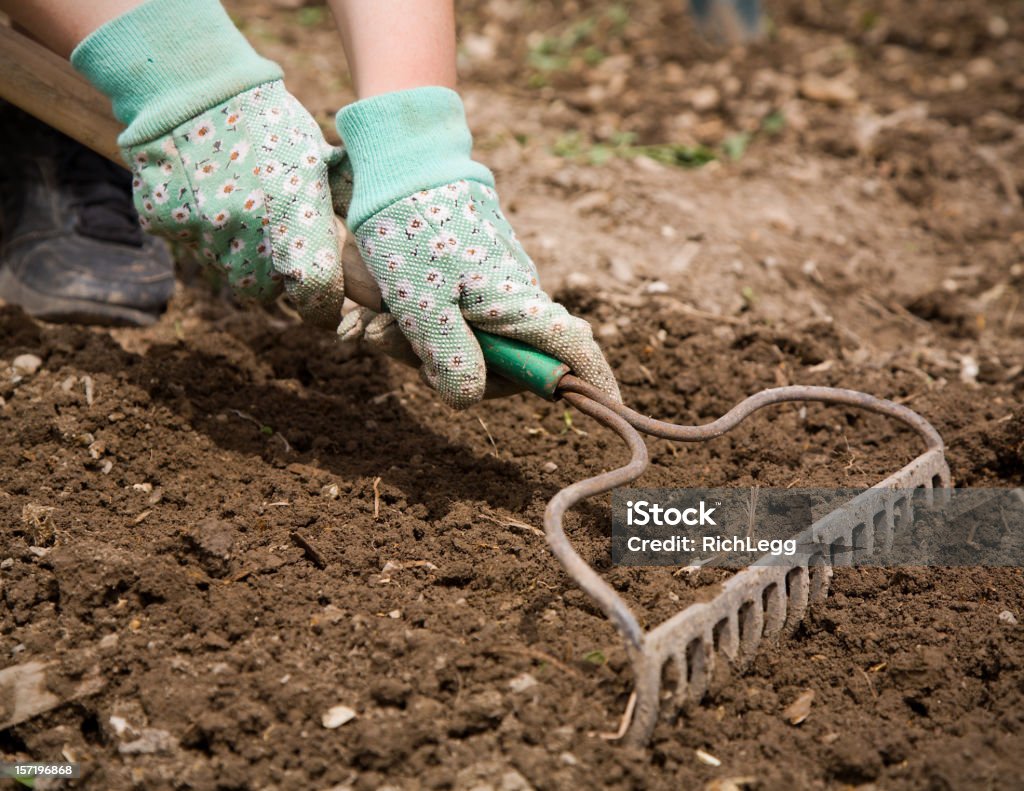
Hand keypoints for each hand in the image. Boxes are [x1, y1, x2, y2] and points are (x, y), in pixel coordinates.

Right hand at [71, 0, 349, 327]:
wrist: (194, 83)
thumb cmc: (269, 120)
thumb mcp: (319, 160)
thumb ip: (335, 207)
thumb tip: (362, 238)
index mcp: (295, 231)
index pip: (314, 299)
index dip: (321, 303)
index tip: (322, 296)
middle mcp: (246, 245)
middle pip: (265, 293)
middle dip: (276, 279)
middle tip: (280, 247)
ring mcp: (200, 239)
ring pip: (224, 274)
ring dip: (238, 258)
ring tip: (243, 215)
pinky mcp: (165, 226)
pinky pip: (189, 247)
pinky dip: (201, 234)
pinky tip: (209, 198)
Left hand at [336, 88, 618, 408]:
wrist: (401, 163)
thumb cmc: (412, 227)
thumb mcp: (420, 300)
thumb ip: (447, 354)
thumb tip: (469, 398)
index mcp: (516, 302)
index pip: (572, 349)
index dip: (594, 380)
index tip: (610, 405)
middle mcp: (514, 296)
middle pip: (504, 362)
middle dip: (452, 372)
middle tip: (397, 349)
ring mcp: (494, 286)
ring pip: (471, 343)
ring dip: (424, 348)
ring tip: (377, 326)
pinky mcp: (471, 277)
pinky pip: (454, 320)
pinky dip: (420, 326)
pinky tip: (384, 312)